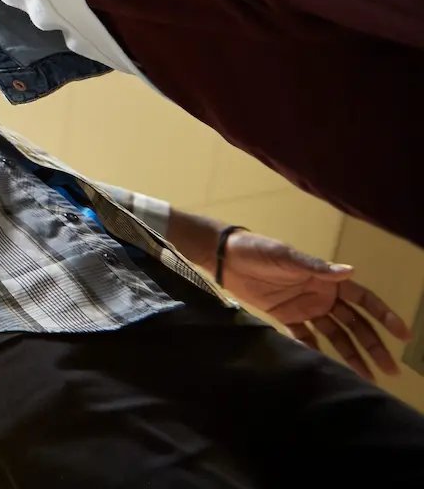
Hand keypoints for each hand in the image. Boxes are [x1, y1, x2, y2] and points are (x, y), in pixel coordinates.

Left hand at [220, 231, 412, 380]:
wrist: (226, 257)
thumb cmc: (260, 250)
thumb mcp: (287, 256)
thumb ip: (316, 267)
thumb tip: (350, 271)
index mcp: (328, 280)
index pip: (364, 301)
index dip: (384, 316)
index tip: (403, 335)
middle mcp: (322, 296)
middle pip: (354, 325)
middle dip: (373, 346)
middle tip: (390, 370)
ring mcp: (306, 308)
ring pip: (335, 336)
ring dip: (351, 355)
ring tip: (367, 378)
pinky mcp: (287, 317)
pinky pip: (306, 339)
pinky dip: (315, 352)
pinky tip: (326, 370)